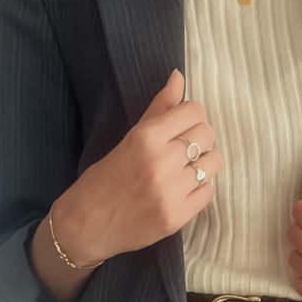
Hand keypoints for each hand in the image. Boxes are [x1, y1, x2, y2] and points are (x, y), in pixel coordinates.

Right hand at [53, 69, 223, 262]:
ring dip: (202, 164)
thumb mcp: (129, 139)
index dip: (190, 116)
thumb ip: (158, 109)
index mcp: (146, 138)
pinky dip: (199, 189)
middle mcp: (161, 162)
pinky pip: (209, 192)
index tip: (180, 126)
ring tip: (183, 171)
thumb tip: (178, 77)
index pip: (194, 111)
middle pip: (207, 134)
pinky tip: (180, 191)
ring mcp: (171, 192)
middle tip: (181, 151)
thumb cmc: (105, 178)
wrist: (87, 224)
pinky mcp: (178, 217)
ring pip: (213, 163)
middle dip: (198, 139)